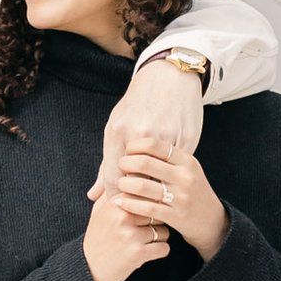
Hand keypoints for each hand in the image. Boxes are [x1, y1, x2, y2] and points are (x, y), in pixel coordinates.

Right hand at [83, 189, 169, 280]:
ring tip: (143, 242)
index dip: (153, 199)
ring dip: (158, 238)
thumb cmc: (97, 237)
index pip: (146, 191)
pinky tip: (146, 253)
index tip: (152, 205)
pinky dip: (159, 252)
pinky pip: (164, 248)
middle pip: (158, 210)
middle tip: (146, 229)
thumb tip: (127, 167)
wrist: (87, 269)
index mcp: (115, 202)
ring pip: (164, 230)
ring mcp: (130, 235)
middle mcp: (123, 216)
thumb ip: (113, 190)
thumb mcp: (100, 210)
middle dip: (157, 220)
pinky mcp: (137, 253)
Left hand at [96, 53, 204, 194]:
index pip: (113, 178)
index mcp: (119, 131)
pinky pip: (175, 168)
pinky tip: (168, 179)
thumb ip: (106, 164)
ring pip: (158, 177)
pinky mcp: (187, 138)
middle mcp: (141, 134)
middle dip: (134, 195)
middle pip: (135, 180)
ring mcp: (165, 137)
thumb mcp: (116, 127)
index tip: (120, 203)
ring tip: (152, 193)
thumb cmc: (138, 105)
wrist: (170, 76)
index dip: (116, 196)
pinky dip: (170, 177)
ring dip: (154, 190)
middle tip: (136, 201)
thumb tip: (93, 195)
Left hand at [104, 127, 229, 261]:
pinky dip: (128, 203)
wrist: (212, 221)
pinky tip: (120, 201)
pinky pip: (145, 208)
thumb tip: (134, 146)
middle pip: (145, 163)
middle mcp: (185, 176)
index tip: (127, 151)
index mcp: (186, 161)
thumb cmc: (192, 191)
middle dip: (125, 164)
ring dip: (124, 184)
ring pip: (142, 186)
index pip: (154, 144)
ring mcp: (181, 197)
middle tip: (120, 167)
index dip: (135, 146)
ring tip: (119, 184)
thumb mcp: (186, 170)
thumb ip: (165, 159)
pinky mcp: (175, 216)